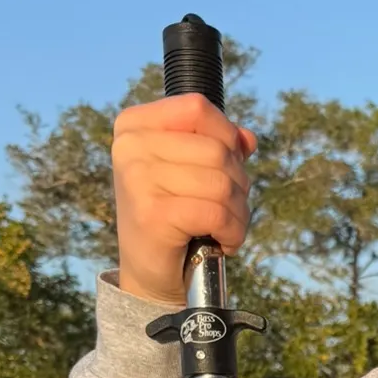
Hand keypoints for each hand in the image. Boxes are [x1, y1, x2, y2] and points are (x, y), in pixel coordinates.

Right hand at [112, 94, 255, 305]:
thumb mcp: (193, 169)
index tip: (225, 166)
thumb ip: (220, 144)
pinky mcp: (152, 214)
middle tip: (227, 207)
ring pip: (223, 183)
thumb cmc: (174, 212)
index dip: (226, 136)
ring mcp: (137, 179)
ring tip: (225, 227)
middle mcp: (130, 147)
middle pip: (218, 150)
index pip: (198, 107)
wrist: (149, 270)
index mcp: (134, 125)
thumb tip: (248, 139)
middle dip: (238, 183)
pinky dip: (233, 231)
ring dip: (238, 212)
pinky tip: (223, 242)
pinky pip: (218, 213)